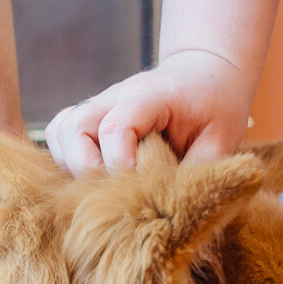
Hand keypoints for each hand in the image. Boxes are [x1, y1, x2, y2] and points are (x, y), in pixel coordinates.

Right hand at [45, 49, 255, 174]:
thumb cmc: (216, 105)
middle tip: (116, 193)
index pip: (117, 126)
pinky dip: (67, 160)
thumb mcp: (222, 137)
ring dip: (72, 165)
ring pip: (61, 133)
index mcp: (151, 96)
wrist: (205, 73)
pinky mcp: (90, 118)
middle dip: (87, 169)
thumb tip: (174, 210)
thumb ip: (198, 170)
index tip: (138, 186)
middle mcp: (115, 96)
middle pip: (74, 128)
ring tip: (104, 186)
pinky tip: (93, 176)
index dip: (120, 163)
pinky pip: (60, 137)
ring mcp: (98, 106)